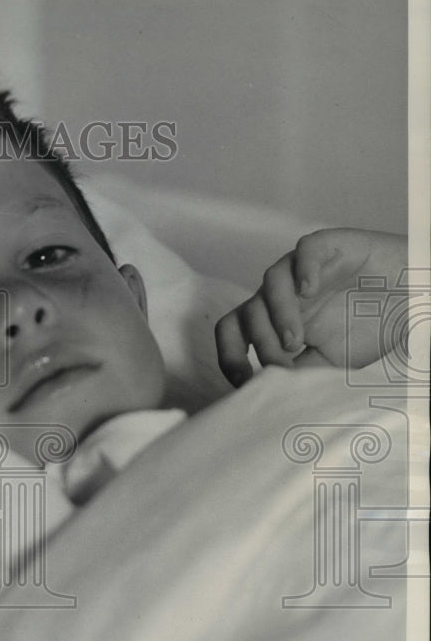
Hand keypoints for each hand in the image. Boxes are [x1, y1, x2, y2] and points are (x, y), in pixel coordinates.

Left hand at [215, 228, 407, 385]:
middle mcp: (280, 294)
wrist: (411, 298)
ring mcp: (301, 270)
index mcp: (273, 320)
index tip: (244, 380)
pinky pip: (304, 251)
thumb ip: (299, 374)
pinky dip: (303, 269)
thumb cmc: (367, 328)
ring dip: (278, 314)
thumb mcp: (329, 362)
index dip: (229, 354)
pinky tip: (310, 290)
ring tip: (296, 340)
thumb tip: (270, 393)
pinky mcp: (326, 246)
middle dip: (260, 342)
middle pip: (247, 312)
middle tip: (282, 362)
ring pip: (270, 282)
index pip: (233, 331)